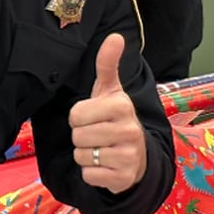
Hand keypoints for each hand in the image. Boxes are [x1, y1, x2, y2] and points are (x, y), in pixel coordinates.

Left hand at [70, 34, 147, 193]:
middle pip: (77, 136)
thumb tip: (115, 36)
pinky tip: (105, 166)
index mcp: (122, 105)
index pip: (76, 114)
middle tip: (97, 135)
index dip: (79, 117)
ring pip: (82, 156)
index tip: (94, 117)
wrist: (138, 156)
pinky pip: (89, 175)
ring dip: (86, 155)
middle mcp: (129, 130)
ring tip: (102, 149)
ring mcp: (129, 155)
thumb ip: (108, 64)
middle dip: (81, 137)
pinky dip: (92, 173)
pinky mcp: (123, 178)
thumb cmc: (115, 119)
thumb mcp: (111, 91)